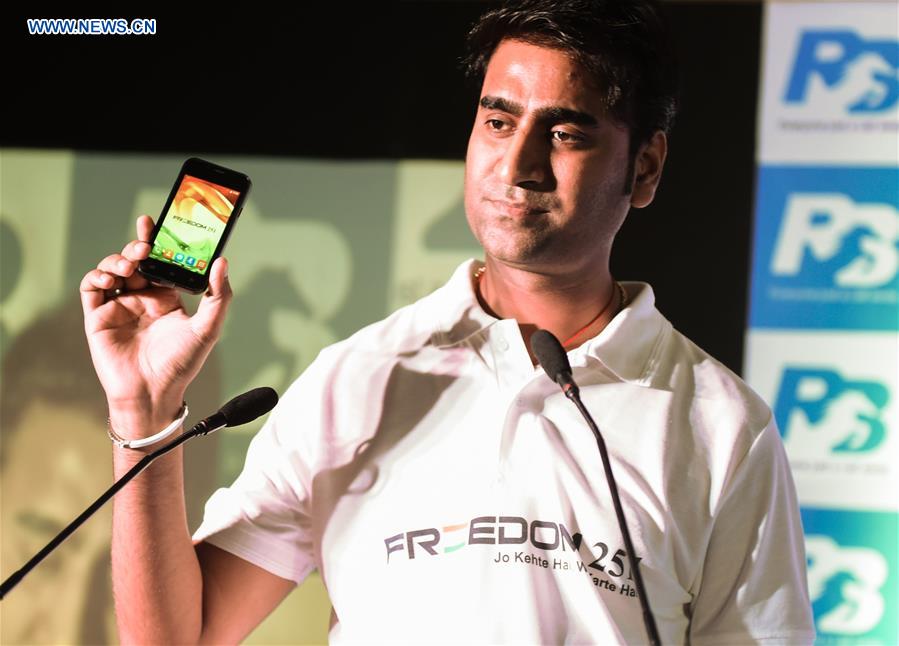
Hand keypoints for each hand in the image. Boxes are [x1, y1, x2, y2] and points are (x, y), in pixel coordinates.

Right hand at [80, 215, 232, 435]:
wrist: (152, 393)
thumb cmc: (181, 364)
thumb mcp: (207, 328)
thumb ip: (218, 295)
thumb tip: (222, 261)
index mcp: (166, 297)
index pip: (160, 262)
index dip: (155, 241)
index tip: (154, 222)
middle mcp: (141, 299)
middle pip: (135, 261)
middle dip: (137, 246)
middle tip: (144, 241)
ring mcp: (118, 306)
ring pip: (112, 270)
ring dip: (118, 260)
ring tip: (130, 264)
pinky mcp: (97, 317)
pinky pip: (91, 289)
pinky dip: (97, 277)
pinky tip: (111, 278)